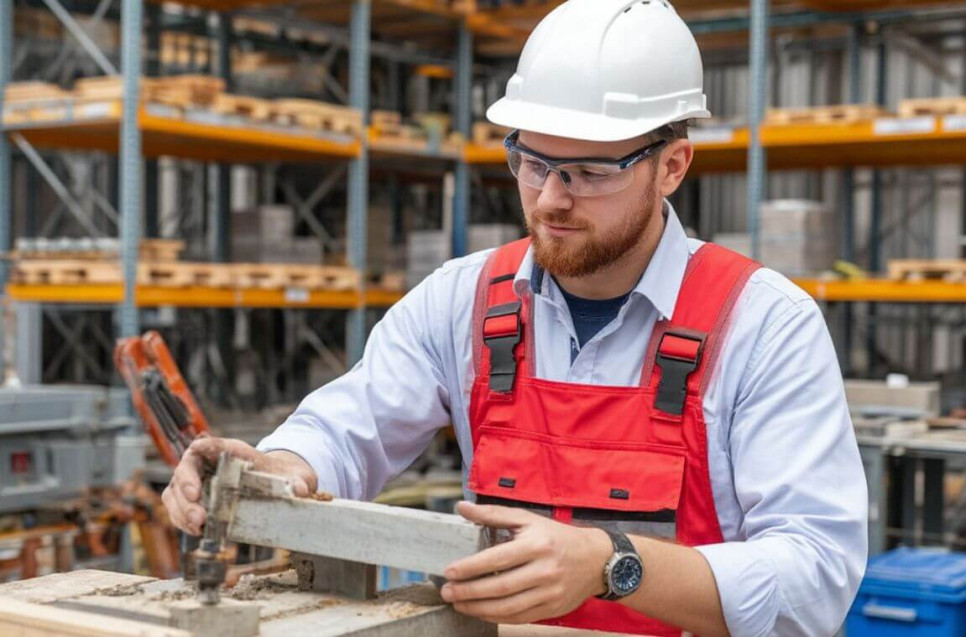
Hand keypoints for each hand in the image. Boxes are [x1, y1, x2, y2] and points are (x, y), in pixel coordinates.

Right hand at [161, 436, 316, 535]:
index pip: (204, 447)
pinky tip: (197, 531)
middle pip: (183, 471)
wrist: (278, 485)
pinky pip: (179, 508)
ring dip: (181, 511)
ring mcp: (199, 480)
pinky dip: (183, 520)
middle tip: (199, 517)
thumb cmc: (282, 477)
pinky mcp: (197, 499)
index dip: (192, 463)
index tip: (194, 487)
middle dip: (185, 496)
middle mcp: (209, 463)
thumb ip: (299, 482)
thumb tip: (300, 490)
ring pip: (176, 492)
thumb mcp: (295, 476)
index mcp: (230, 450)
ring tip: (198, 527)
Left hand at [440, 501, 612, 624]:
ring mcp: (550, 592)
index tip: (450, 572)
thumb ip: (493, 514)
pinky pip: (520, 618)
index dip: (471, 567)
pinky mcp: (552, 608)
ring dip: (478, 609)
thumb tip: (462, 507)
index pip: (497, 559)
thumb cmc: (557, 536)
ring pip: (508, 607)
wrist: (597, 559)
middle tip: (447, 592)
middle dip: (469, 592)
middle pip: (500, 587)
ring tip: (459, 605)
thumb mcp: (528, 519)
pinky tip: (480, 612)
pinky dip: (497, 617)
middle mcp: (544, 570)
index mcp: (536, 544)